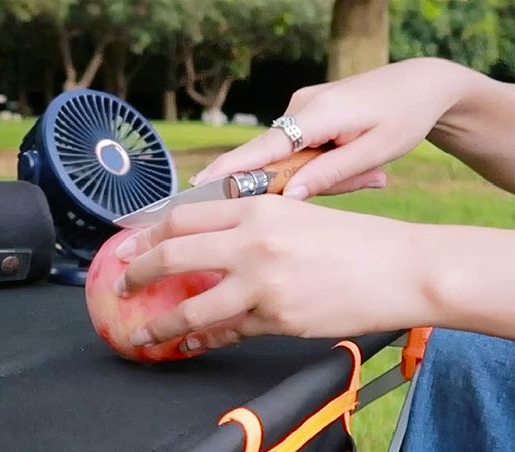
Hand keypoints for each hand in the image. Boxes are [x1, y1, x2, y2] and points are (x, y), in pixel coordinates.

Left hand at [114, 196, 433, 350]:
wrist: (402, 269)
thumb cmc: (354, 241)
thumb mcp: (297, 217)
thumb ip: (250, 230)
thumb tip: (206, 248)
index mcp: (257, 208)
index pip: (183, 217)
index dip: (146, 234)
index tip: (125, 247)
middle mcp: (252, 242)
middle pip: (172, 256)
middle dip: (135, 275)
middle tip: (120, 288)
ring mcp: (262, 284)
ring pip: (192, 309)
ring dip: (160, 325)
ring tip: (142, 334)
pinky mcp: (276, 320)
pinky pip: (228, 333)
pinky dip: (205, 340)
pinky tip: (191, 344)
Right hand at [192, 58, 470, 199]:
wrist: (423, 83)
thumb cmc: (404, 118)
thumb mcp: (375, 153)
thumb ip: (329, 176)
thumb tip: (287, 198)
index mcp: (317, 114)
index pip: (261, 148)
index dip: (229, 171)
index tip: (198, 189)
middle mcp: (300, 107)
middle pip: (273, 159)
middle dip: (297, 183)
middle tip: (361, 179)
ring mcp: (300, 109)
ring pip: (288, 158)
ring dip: (316, 175)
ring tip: (369, 170)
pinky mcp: (305, 115)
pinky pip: (297, 150)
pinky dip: (318, 164)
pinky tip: (355, 161)